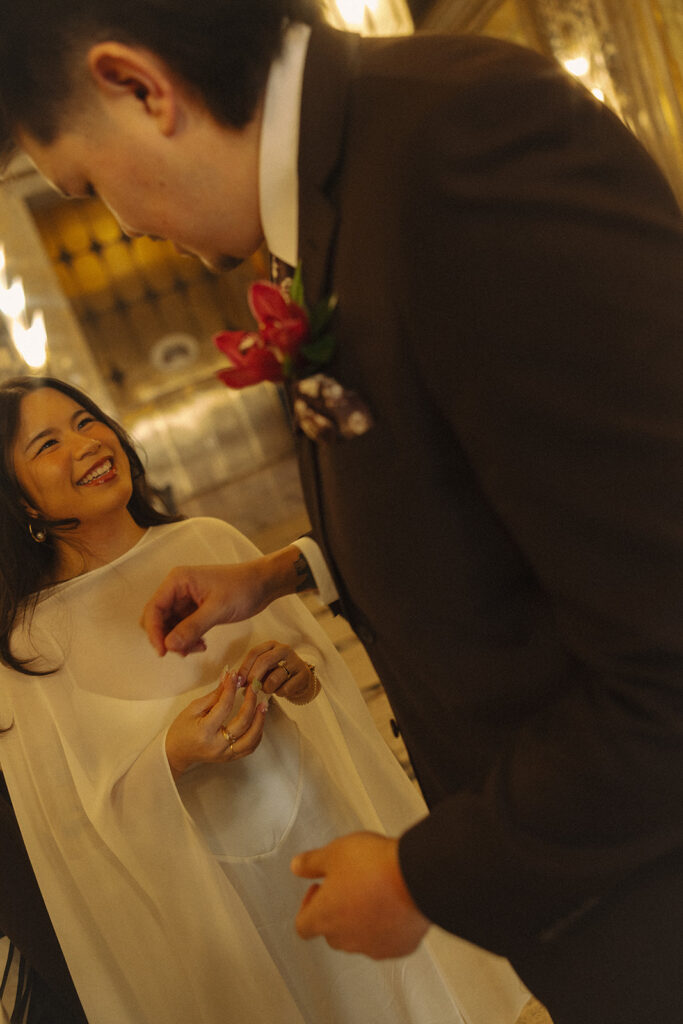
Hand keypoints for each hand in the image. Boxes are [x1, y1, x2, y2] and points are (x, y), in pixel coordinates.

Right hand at [140, 546, 307, 656]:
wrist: (263, 584)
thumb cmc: (242, 589)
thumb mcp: (218, 609)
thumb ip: (192, 627)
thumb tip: (169, 646)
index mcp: (177, 581)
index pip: (154, 609)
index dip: (154, 632)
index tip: (163, 652)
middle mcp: (177, 589)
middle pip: (157, 619)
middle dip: (167, 638)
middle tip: (185, 651)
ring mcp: (185, 600)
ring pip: (169, 627)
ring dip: (179, 641)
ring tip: (199, 648)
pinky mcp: (194, 609)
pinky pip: (182, 628)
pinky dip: (188, 639)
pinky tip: (202, 644)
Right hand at [165, 670, 266, 777]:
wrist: (176, 752)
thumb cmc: (181, 729)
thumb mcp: (193, 708)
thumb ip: (214, 695)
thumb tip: (228, 678)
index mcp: (204, 731)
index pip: (224, 707)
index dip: (231, 689)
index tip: (235, 675)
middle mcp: (217, 745)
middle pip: (242, 723)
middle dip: (251, 702)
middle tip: (254, 687)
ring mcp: (225, 754)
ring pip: (252, 738)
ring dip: (260, 720)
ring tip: (263, 704)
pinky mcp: (230, 758)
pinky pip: (250, 747)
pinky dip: (257, 734)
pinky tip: (258, 721)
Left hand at [237, 641, 317, 703]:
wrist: (301, 680)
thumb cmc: (277, 673)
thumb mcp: (264, 668)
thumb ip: (251, 671)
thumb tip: (237, 680)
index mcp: (272, 645)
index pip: (254, 652)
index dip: (244, 667)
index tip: (238, 680)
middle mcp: (284, 649)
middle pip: (264, 661)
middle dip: (253, 676)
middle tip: (248, 688)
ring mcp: (295, 661)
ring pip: (274, 678)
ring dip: (266, 688)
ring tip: (267, 689)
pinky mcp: (303, 675)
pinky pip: (285, 688)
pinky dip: (279, 693)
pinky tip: (280, 691)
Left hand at [291, 832, 430, 958]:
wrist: (416, 877)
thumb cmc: (373, 865)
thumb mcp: (334, 852)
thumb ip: (311, 862)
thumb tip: (297, 866)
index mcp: (324, 918)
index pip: (302, 926)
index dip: (307, 907)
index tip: (320, 889)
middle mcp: (346, 939)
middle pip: (331, 933)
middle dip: (335, 912)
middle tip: (347, 887)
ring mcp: (374, 947)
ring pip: (359, 939)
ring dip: (360, 920)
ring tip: (373, 891)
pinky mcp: (399, 947)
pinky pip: (387, 940)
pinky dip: (386, 926)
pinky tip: (393, 903)